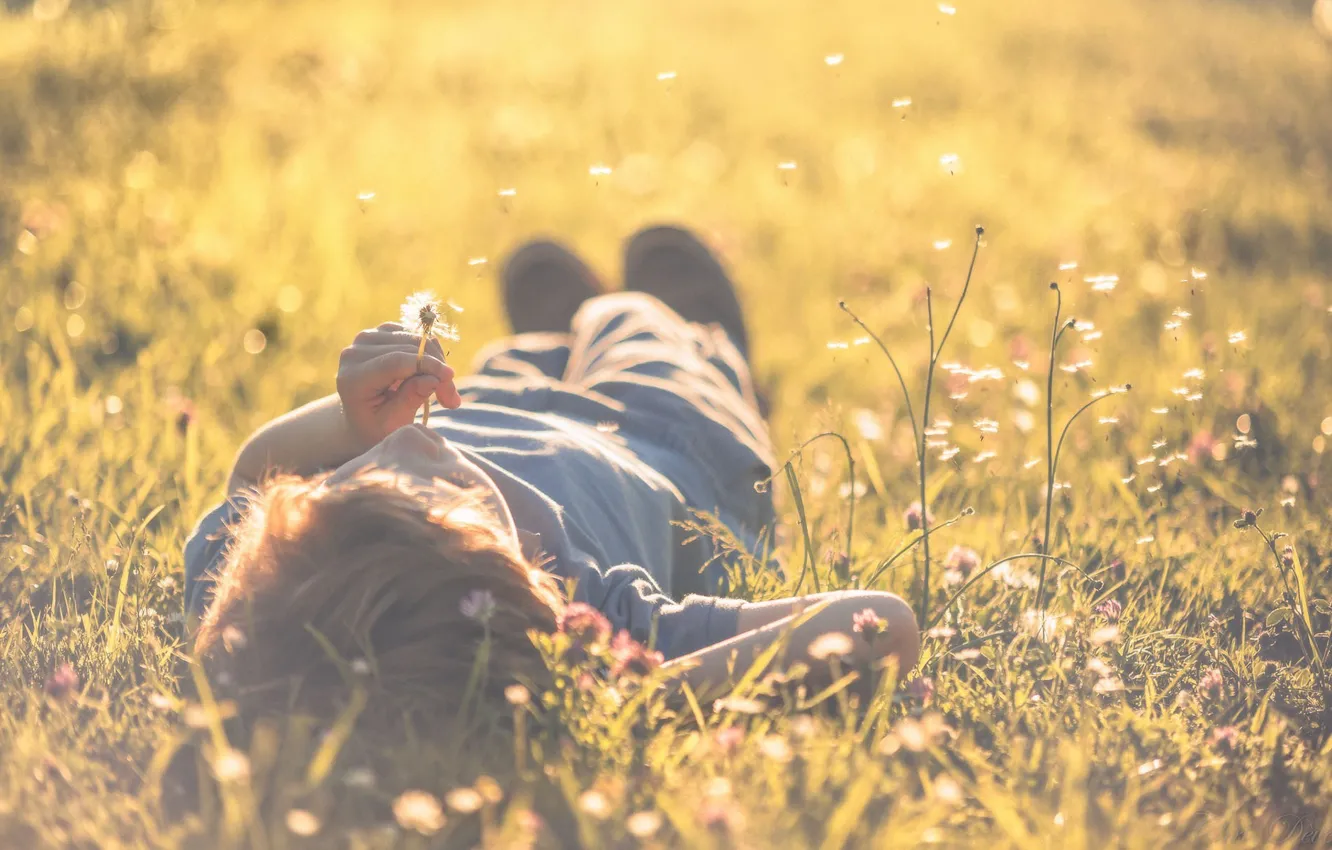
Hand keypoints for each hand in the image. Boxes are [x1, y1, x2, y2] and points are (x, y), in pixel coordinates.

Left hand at [336, 322, 462, 447]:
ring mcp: (366, 339)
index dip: (427, 366)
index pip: (395, 361)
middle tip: (452, 400)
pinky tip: (432, 375)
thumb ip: (409, 400)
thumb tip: (433, 379)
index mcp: (352, 378)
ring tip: (444, 391)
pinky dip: (430, 354)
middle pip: (407, 348)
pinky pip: (414, 335)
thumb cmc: (375, 427)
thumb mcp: (391, 424)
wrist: (360, 418)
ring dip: (437, 363)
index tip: (450, 378)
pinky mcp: (379, 333)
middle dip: (436, 370)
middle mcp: (354, 353)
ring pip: (414, 339)